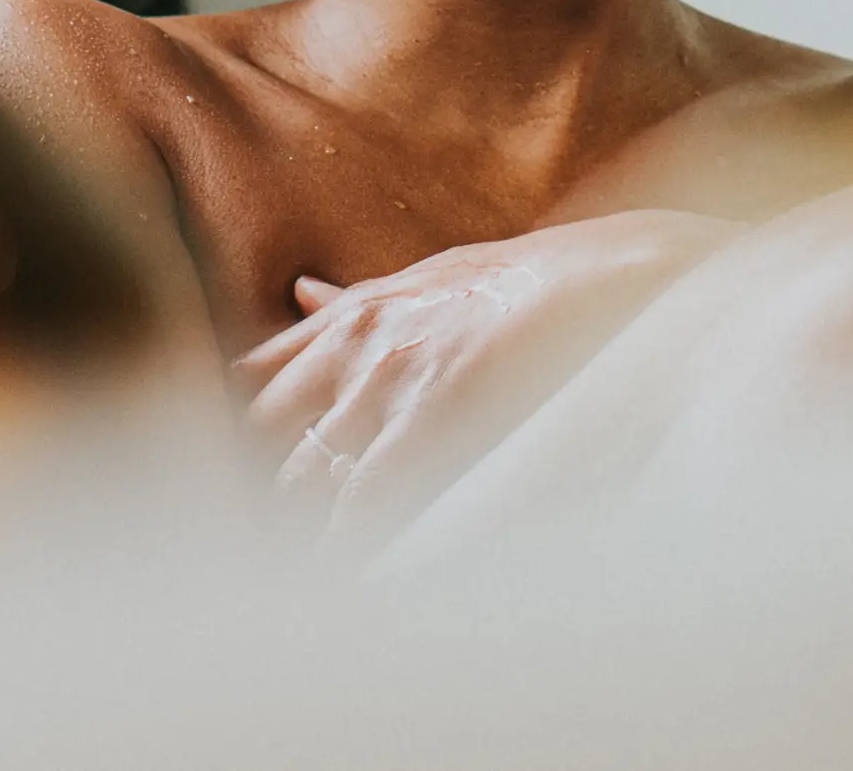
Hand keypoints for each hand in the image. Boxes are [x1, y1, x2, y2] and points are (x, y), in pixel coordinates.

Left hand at [234, 209, 733, 542]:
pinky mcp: (433, 418)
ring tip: (291, 579)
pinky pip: (362, 501)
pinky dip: (345, 545)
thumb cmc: (533, 279)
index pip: (250, 379)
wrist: (622, 275)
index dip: (234, 433)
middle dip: (259, 487)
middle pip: (260, 434)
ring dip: (298, 526)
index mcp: (351, 314)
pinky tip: (346, 577)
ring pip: (303, 476)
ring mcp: (389, 380)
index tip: (231, 476)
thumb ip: (354, 297)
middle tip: (255, 540)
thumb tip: (294, 290)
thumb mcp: (431, 273)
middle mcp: (355, 344)